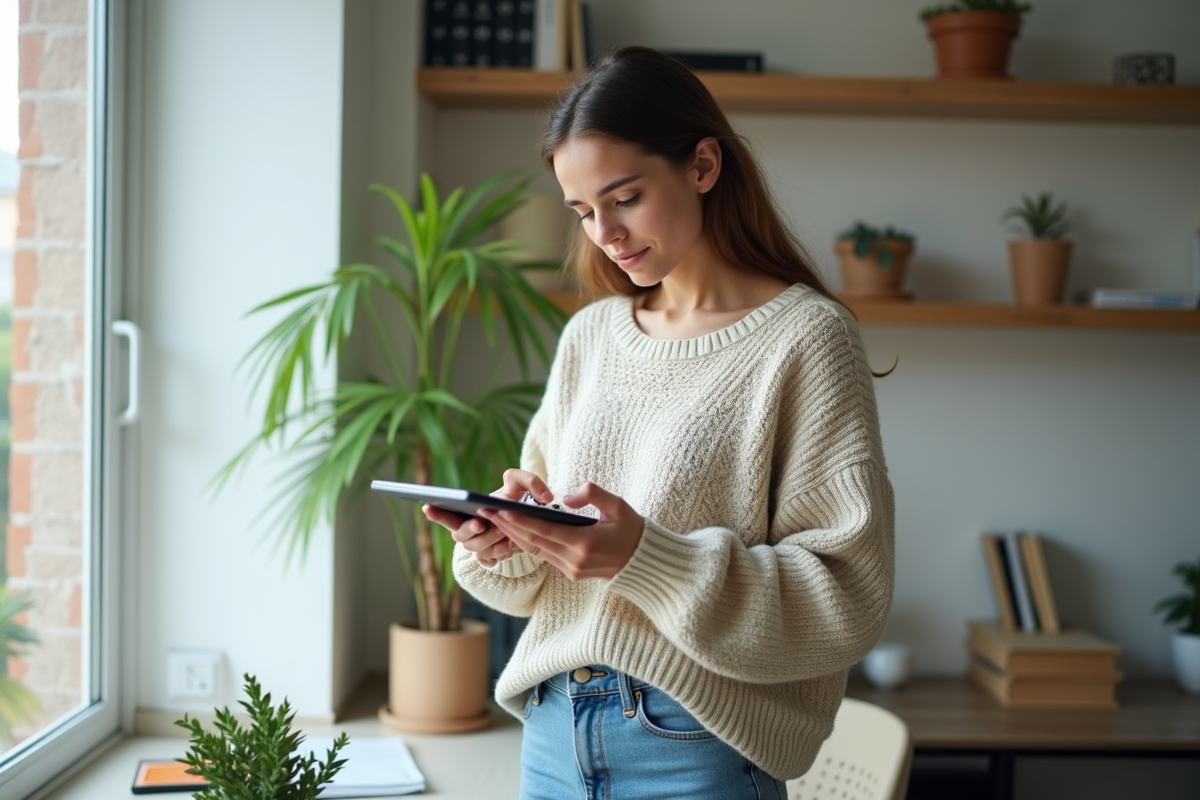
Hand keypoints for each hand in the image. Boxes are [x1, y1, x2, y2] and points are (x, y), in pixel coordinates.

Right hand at [423, 469, 553, 567]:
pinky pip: (489, 560)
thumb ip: (530, 480)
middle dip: (469, 529)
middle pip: (459, 535)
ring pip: (476, 549)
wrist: (529, 522)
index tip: (428, 506)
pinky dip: (499, 553)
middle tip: (480, 522)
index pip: (444, 513)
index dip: (435, 512)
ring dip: (488, 540)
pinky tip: (510, 545)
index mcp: (465, 510)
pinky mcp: (491, 557)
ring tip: (504, 531)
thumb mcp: (523, 483)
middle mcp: (468, 530)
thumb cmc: (518, 498)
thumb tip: (542, 496)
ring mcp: (479, 545)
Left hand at [477, 482, 642, 580]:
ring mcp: (572, 570)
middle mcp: (575, 560)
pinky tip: (514, 531)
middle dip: (508, 526)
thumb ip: (593, 495)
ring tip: (495, 519)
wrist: (645, 564)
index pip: (545, 531)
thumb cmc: (633, 530)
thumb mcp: (619, 506)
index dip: (520, 521)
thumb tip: (566, 497)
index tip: (500, 510)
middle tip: (486, 511)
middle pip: (534, 542)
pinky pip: (544, 556)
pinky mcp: (571, 573)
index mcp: (586, 543)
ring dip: (514, 535)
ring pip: (535, 550)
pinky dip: (527, 542)